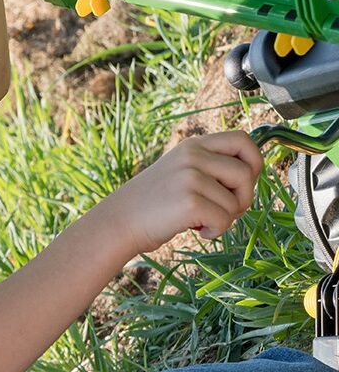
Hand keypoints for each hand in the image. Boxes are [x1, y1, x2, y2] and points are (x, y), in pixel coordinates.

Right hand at [112, 131, 263, 253]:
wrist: (119, 221)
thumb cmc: (152, 203)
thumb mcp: (179, 171)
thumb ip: (209, 166)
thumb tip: (250, 175)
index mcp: (193, 145)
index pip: (243, 139)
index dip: (254, 163)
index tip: (241, 184)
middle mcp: (192, 156)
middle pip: (247, 172)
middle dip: (244, 197)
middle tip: (224, 210)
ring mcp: (190, 177)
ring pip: (237, 201)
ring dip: (226, 218)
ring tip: (202, 221)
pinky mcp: (190, 201)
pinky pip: (224, 220)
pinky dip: (215, 231)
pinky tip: (196, 230)